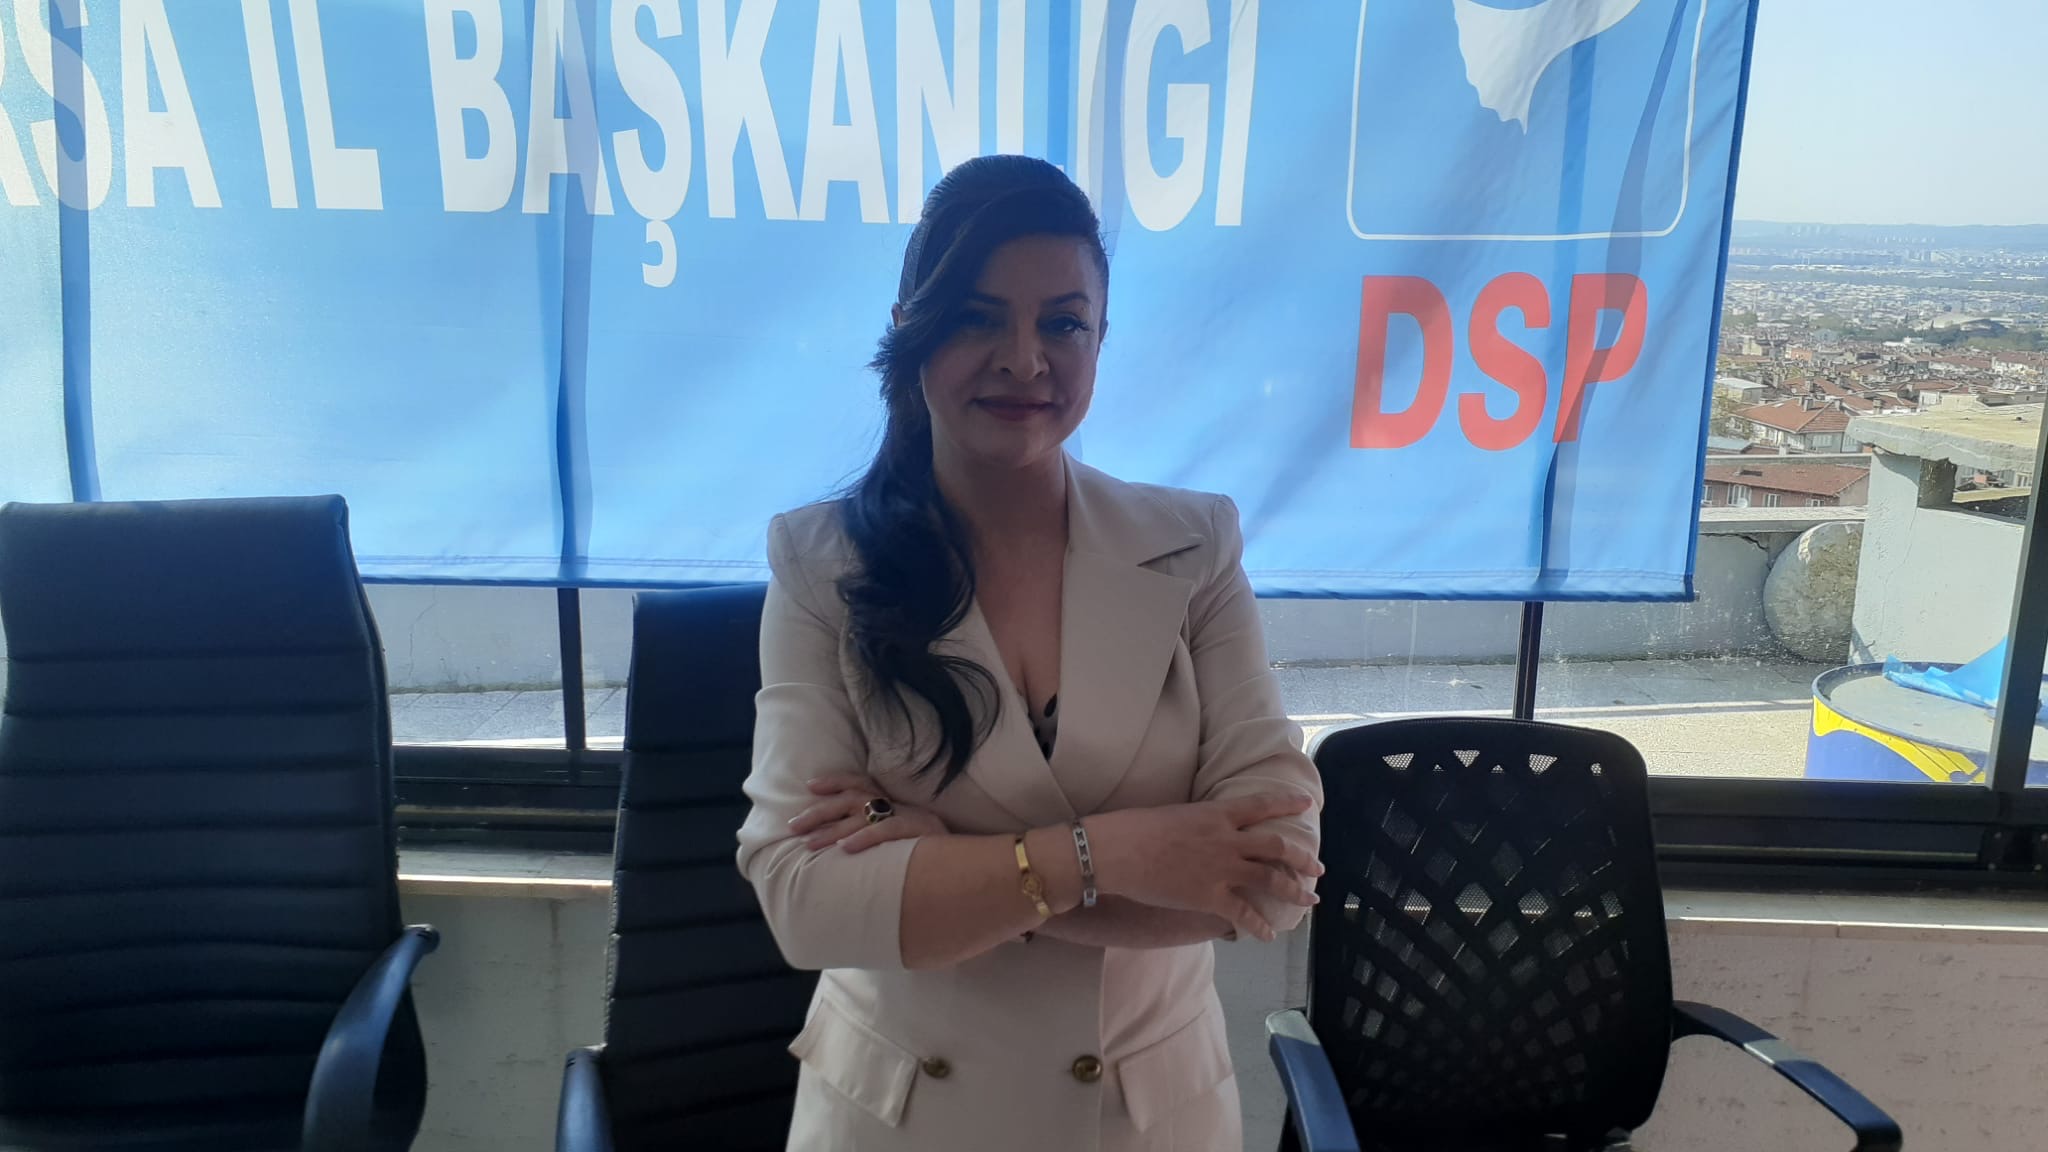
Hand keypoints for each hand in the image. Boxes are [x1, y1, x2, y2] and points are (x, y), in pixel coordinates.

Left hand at [788, 774, 947, 853]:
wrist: (979, 865)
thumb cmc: (939, 859)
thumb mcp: (910, 842)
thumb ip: (885, 838)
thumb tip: (849, 847)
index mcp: (899, 805)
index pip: (864, 783)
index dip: (836, 782)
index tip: (811, 787)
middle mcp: (903, 807)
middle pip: (854, 799)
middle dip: (820, 812)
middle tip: (793, 826)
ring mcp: (912, 818)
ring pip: (865, 816)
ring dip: (833, 831)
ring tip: (809, 845)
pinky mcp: (921, 834)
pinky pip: (889, 832)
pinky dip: (866, 839)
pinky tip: (846, 850)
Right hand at [1085, 794, 1322, 942]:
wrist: (1117, 851)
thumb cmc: (1136, 827)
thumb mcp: (1175, 813)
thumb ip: (1199, 822)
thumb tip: (1205, 830)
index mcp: (1217, 814)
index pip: (1261, 805)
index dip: (1287, 803)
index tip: (1307, 803)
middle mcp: (1228, 840)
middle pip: (1277, 846)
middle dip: (1302, 858)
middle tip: (1318, 868)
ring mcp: (1222, 870)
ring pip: (1270, 879)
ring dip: (1294, 890)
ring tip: (1309, 900)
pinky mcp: (1210, 897)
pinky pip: (1243, 915)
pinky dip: (1259, 926)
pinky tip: (1270, 934)